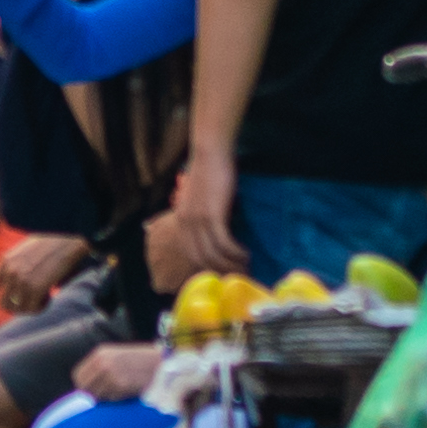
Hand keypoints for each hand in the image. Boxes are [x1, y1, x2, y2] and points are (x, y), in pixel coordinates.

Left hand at [141, 159, 238, 296]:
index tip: (223, 273)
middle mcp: (185, 224)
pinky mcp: (212, 215)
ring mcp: (197, 220)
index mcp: (181, 222)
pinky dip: (235, 252)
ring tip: (245, 265)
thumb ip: (202, 219)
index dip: (208, 268)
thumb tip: (215, 237)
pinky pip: (223, 243)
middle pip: (202, 259)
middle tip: (238, 274)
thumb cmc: (209, 174)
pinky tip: (245, 252)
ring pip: (213, 254)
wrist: (210, 154)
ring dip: (231, 263)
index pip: (192, 255)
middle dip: (220, 270)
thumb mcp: (199, 201)